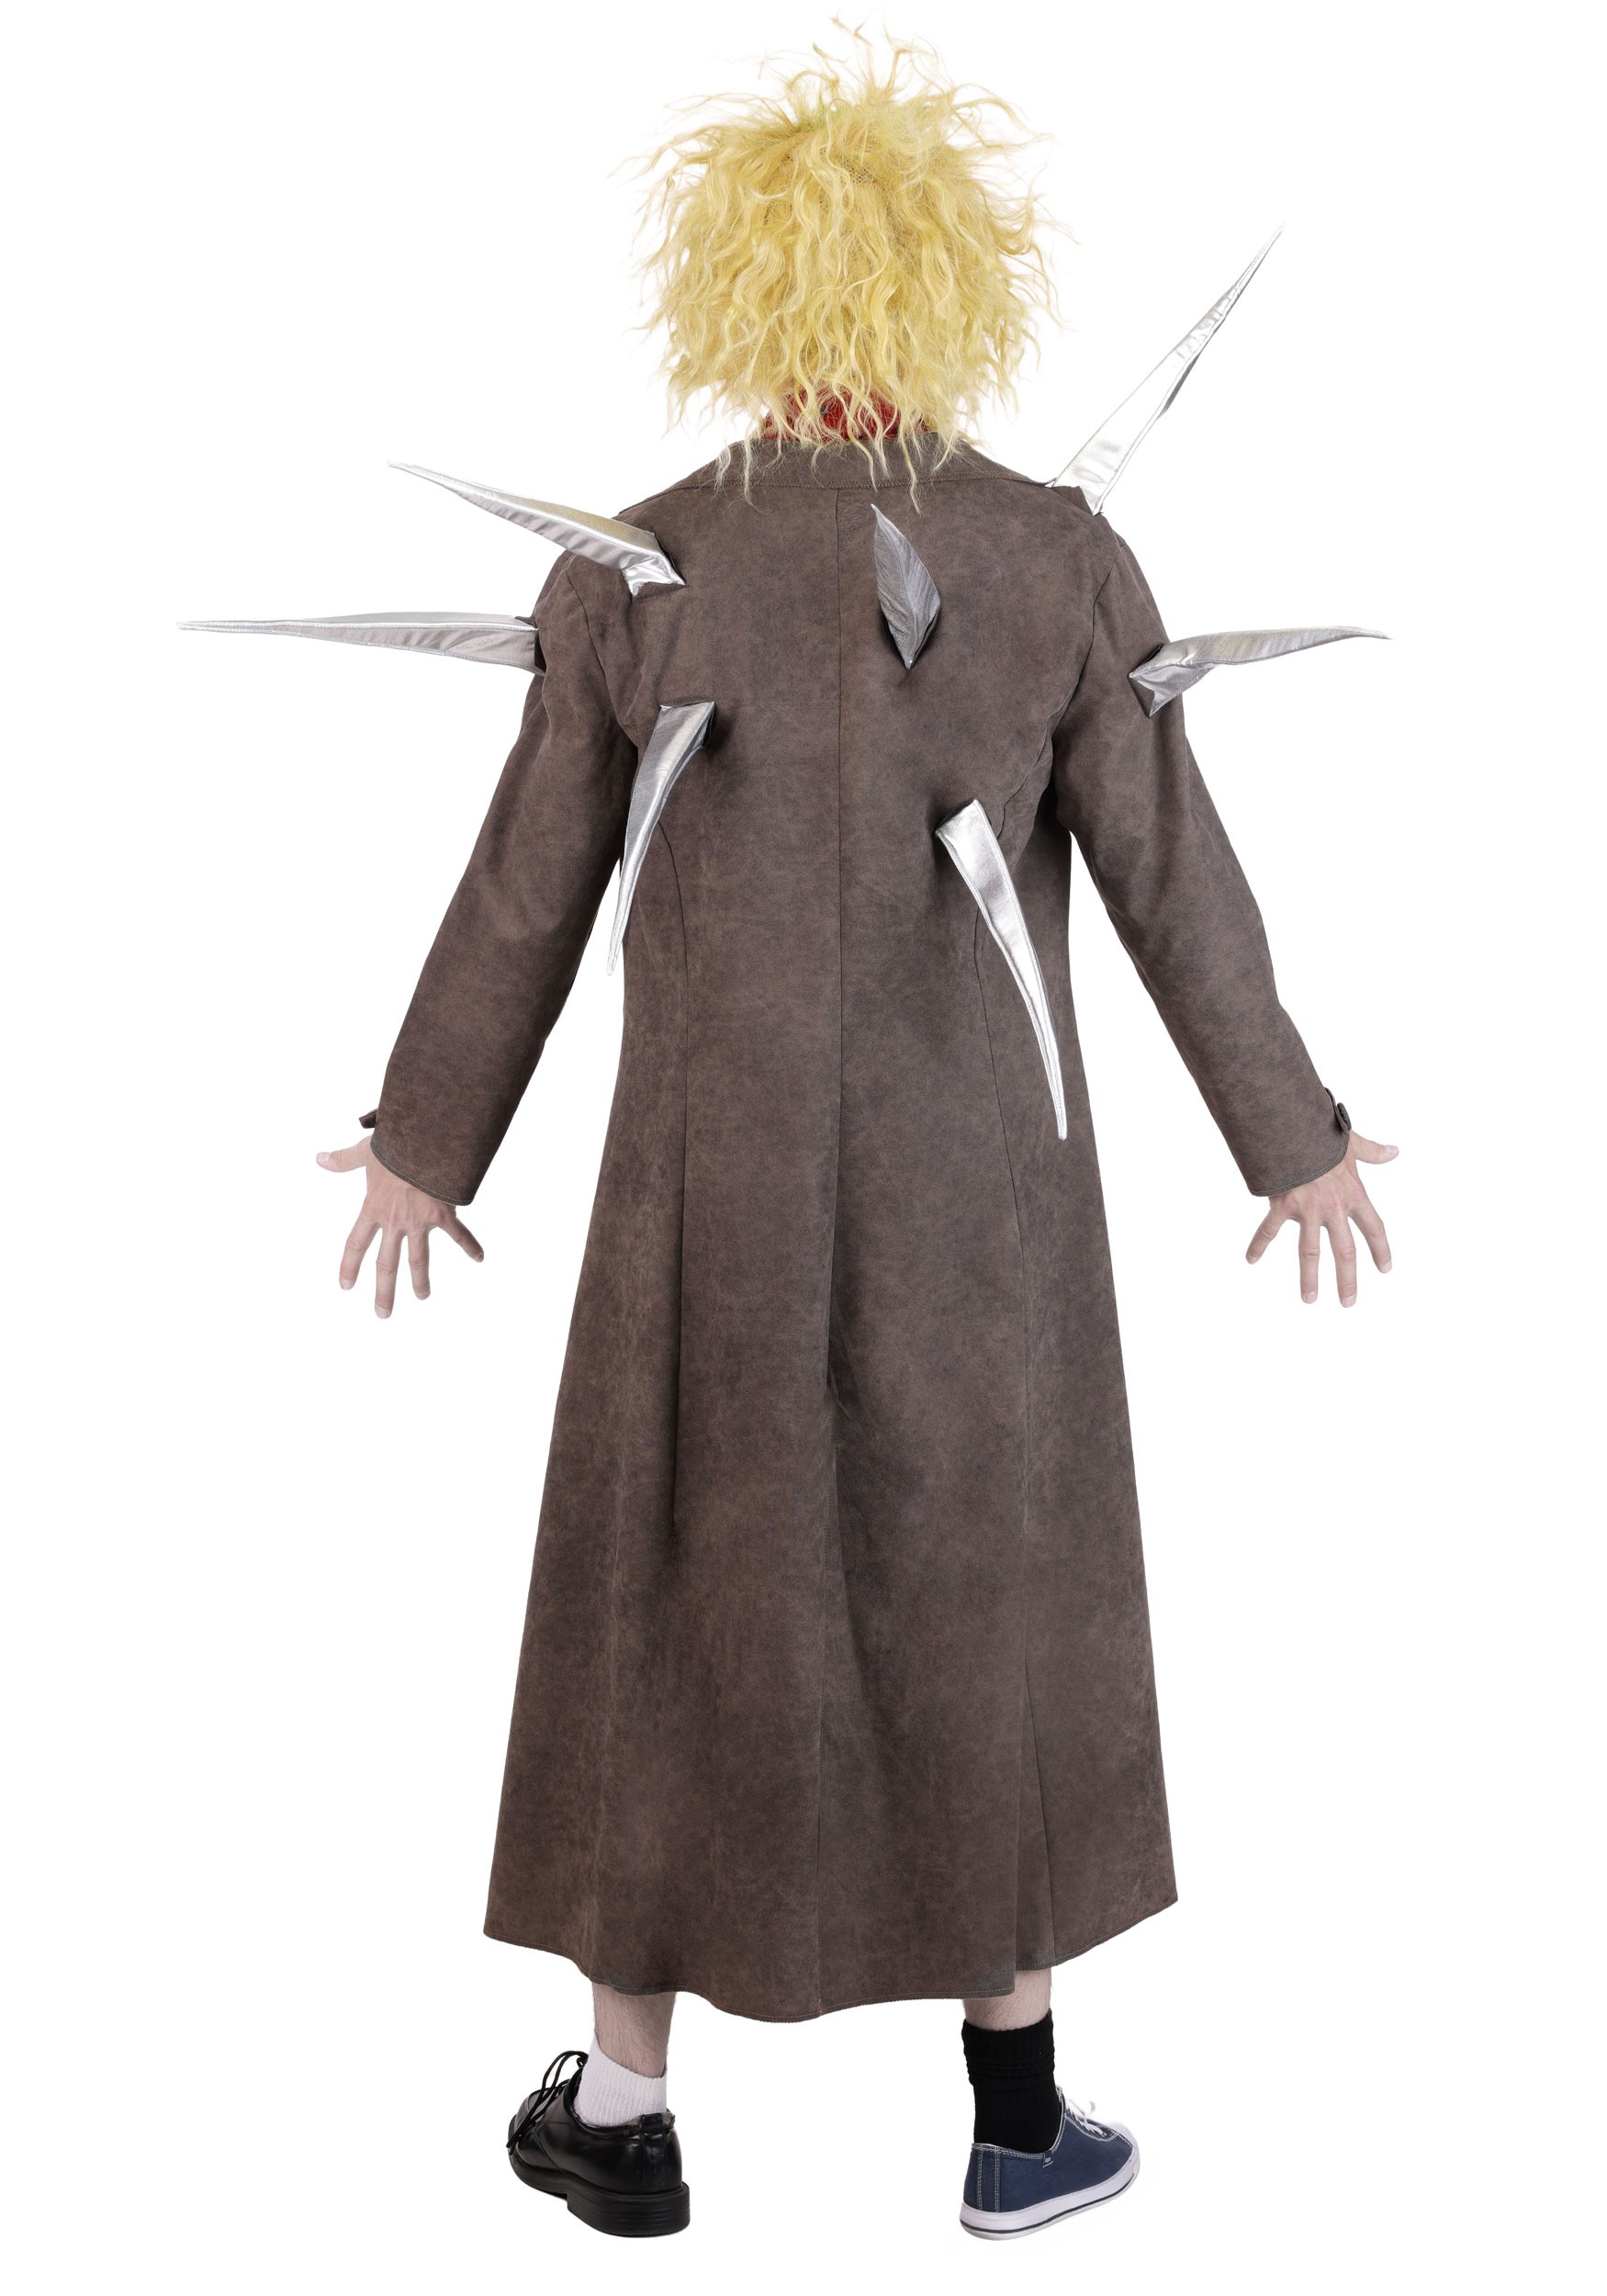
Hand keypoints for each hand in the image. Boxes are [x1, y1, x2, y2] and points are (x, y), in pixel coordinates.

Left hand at [316, 1138, 482, 1317]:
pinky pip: (459, 1235)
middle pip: (386, 1264)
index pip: (356, 1243)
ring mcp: (419, 1222)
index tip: (346, 1286)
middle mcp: (395, 1221)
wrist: (424, 1142)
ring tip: (422, 1297)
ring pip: (418, 1259)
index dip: (350, 1265)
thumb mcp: (366, 1151)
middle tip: (382, 1314)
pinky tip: (479, 1258)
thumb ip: (343, 1160)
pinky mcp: (442, 1215)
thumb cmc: (395, 1144)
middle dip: (384, 1291)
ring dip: (420, 1281)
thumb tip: (320, 1159)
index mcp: (373, 1208)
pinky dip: (470, 1246)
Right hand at [1246, 1132, 1396, 1306]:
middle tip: (1349, 1303)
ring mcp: (1307, 1211)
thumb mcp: (1352, 1143)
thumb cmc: (1324, 1135)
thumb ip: (1373, 1152)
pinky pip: (1268, 1231)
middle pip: (1345, 1252)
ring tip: (1309, 1299)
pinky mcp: (1282, 1206)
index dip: (1381, 1250)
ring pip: (1309, 1252)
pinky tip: (1250, 1260)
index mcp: (1354, 1195)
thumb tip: (1395, 1151)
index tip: (1385, 1269)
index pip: (1374, 1228)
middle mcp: (1334, 1208)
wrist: (1295, 1128)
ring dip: (1309, 1278)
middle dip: (1348, 1280)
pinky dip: (1258, 1245)